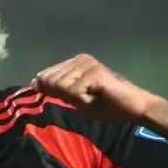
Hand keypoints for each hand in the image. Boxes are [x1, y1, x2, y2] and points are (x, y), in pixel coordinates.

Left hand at [32, 54, 164, 121]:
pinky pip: (73, 91)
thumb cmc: (107, 105)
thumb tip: (35, 83)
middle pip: (52, 81)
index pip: (47, 74)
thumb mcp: (77, 98)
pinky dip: (82, 100)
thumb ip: (57, 90)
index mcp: (75, 62)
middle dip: (64, 95)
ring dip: (75, 98)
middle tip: (85, 98)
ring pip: (61, 86)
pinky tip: (96, 97)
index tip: (65, 97)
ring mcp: (88, 64)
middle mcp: (80, 59)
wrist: (133, 107)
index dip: (49, 89)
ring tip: (92, 97)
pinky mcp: (94, 73)